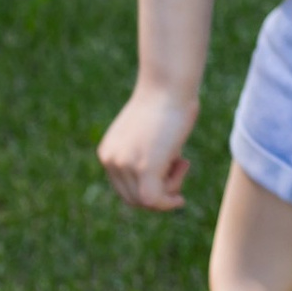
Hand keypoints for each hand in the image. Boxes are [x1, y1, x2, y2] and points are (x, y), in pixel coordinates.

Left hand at [99, 76, 198, 212]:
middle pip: (133, 199)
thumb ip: (144, 154)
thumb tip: (159, 175)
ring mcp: (126, 164)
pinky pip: (155, 200)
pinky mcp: (144, 168)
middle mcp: (111, 160)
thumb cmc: (167, 102)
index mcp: (109, 153)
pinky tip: (179, 201)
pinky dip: (168, 204)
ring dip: (169, 191)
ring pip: (146, 201)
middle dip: (160, 192)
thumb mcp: (148, 134)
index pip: (125, 188)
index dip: (150, 187)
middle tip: (181, 166)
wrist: (170, 86)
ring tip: (182, 163)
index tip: (172, 170)